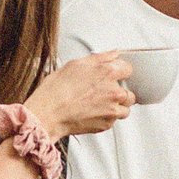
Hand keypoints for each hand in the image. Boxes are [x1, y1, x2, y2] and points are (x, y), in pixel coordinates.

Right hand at [21, 52, 135, 139]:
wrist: (48, 113)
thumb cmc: (56, 90)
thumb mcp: (76, 64)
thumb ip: (100, 58)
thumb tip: (113, 54)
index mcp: (107, 72)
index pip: (128, 69)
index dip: (120, 72)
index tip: (115, 75)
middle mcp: (114, 91)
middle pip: (129, 91)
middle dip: (119, 91)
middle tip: (104, 92)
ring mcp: (112, 109)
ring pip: (125, 108)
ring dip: (117, 106)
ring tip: (99, 105)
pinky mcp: (107, 124)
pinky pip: (114, 120)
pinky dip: (107, 117)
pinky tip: (93, 112)